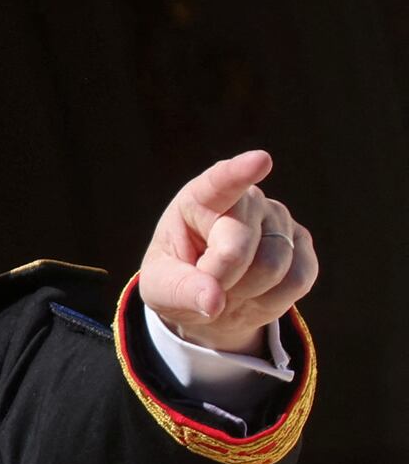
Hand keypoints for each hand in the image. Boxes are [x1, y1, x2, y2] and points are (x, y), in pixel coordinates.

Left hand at [138, 150, 318, 353]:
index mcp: (200, 199)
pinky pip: (297, 280)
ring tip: (230, 285)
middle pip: (240, 245)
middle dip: (220, 277)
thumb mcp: (161, 288)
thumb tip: (213, 301)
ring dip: (245, 291)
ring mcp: (279, 220)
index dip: (240, 173)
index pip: (221, 181)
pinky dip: (271, 300)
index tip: (260, 161)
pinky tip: (256, 292)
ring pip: (272, 266)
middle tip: (206, 285)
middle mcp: (246, 200)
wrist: (212, 301)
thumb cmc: (178, 283)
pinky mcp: (303, 246)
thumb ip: (181, 292)